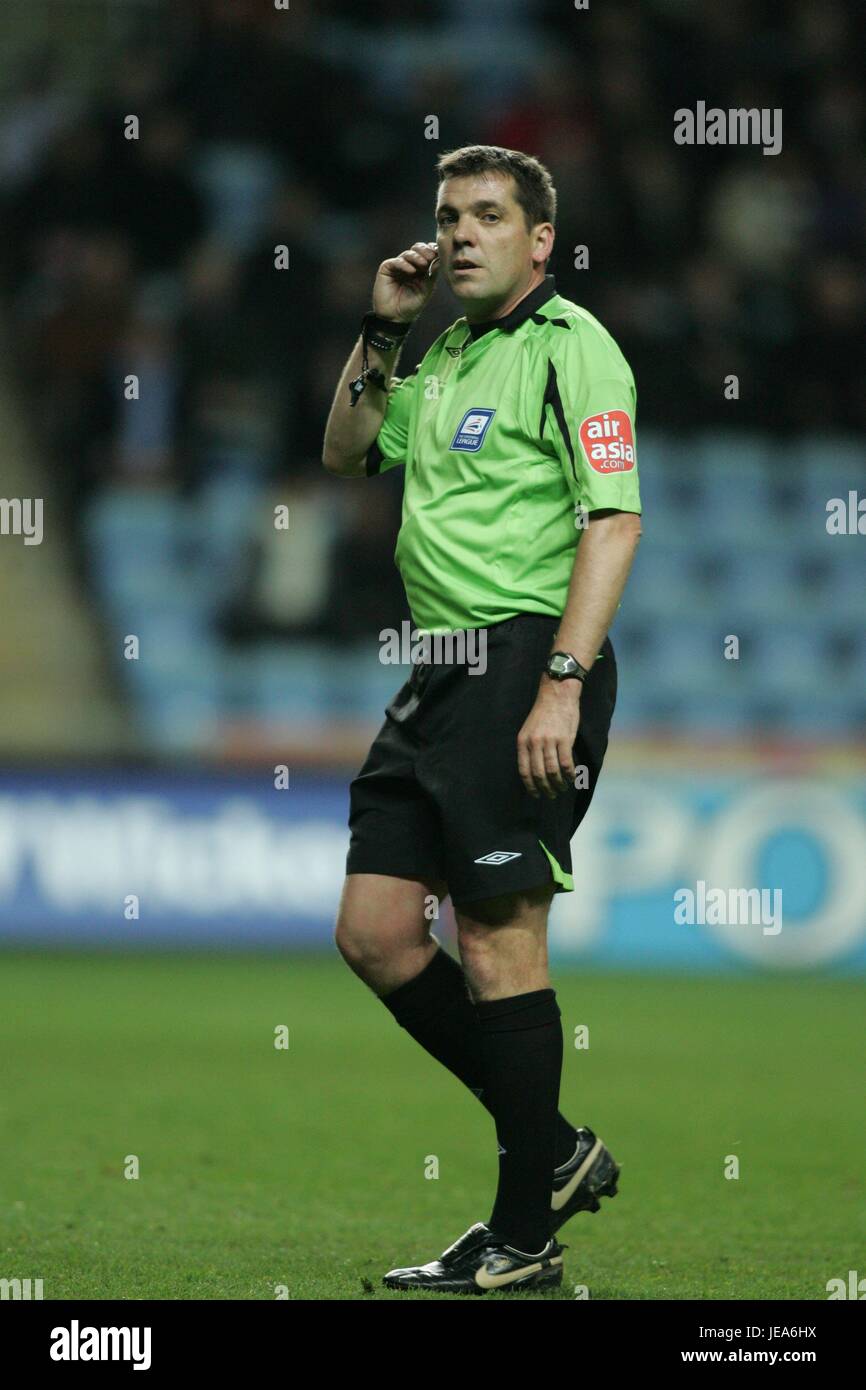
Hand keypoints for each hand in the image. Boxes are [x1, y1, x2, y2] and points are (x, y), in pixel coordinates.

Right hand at [373, 242, 438, 323]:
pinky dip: (404, 264)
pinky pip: (396, 261)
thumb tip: (440, 259)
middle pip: (417, 249)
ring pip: (408, 254)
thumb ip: (432, 274)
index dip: (432, 251)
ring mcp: (398, 266)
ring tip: (423, 264)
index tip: (439, 253)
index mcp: (420, 269)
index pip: (427, 253)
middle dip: (425, 251)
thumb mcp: (426, 289)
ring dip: (417, 257)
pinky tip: (411, 270)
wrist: (396, 317)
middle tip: (431, 256)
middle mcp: (409, 265)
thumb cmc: (412, 305)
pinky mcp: (386, 269)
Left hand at [516, 679, 581, 798]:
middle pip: (538, 774)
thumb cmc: (543, 714)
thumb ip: (529, 748)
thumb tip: (533, 770)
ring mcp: (550, 741)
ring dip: (558, 784)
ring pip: (553, 771)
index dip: (530, 786)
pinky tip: (572, 778)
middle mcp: (534, 743)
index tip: (535, 794)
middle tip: (551, 795)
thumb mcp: (528, 730)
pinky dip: (569, 774)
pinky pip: (566, 763)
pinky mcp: (565, 739)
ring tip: (562, 788)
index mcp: (523, 742)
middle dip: (545, 788)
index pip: (524, 771)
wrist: (557, 695)